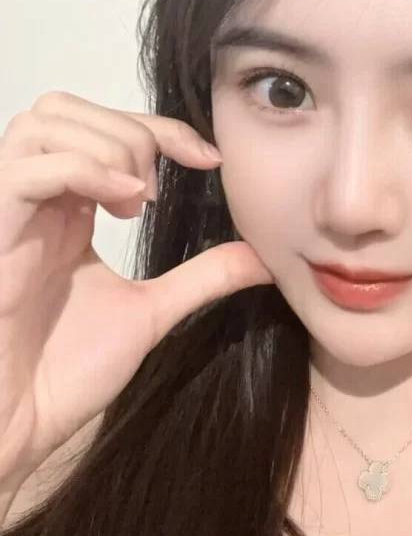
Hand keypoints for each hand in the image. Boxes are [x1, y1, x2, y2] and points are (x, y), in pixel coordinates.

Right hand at [0, 91, 272, 488]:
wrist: (15, 427)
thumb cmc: (60, 374)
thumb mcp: (151, 312)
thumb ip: (203, 277)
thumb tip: (262, 256)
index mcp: (65, 211)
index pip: (105, 128)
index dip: (162, 129)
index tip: (210, 159)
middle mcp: (32, 201)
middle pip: (67, 108)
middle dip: (130, 130)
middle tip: (157, 190)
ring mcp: (6, 211)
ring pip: (44, 122)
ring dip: (107, 146)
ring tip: (134, 200)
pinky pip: (27, 167)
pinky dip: (85, 170)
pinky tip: (122, 205)